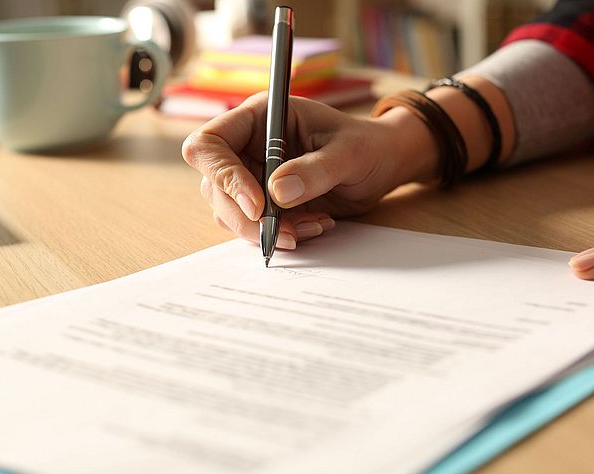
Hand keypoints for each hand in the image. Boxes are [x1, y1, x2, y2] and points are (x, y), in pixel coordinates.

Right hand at [182, 93, 435, 248]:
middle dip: (247, 216)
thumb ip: (315, 170)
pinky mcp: (263, 202)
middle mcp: (248, 145)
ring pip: (229, 211)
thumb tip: (276, 193)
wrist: (383, 166)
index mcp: (260, 117)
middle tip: (287, 234)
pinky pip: (252, 226)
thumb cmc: (369, 146)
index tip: (258, 205)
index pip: (211, 143)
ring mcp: (252, 175)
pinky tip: (313, 226)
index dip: (224, 175)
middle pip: (214, 185)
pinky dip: (278, 234)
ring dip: (265, 230)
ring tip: (311, 226)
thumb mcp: (350, 153)